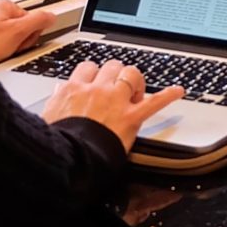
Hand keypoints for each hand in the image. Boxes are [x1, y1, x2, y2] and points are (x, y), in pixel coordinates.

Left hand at [0, 0, 57, 66]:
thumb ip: (39, 21)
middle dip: (20, 39)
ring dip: (10, 45)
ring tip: (2, 51)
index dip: (31, 33)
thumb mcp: (19, 31)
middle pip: (21, 26)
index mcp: (4, 4)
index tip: (24, 39)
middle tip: (12, 46)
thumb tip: (51, 17)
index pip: (31, 18)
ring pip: (10, 36)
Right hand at [42, 59, 187, 150]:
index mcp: (73, 90)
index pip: (87, 67)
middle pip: (111, 66)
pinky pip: (154, 102)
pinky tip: (178, 91)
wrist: (67, 160)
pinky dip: (168, 95)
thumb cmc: (56, 142)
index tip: (98, 79)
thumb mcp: (48, 117)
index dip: (95, 73)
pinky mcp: (130, 117)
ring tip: (136, 89)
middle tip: (118, 86)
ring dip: (134, 79)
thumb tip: (60, 90)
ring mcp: (115, 101)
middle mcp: (95, 90)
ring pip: (130, 73)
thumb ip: (56, 100)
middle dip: (116, 74)